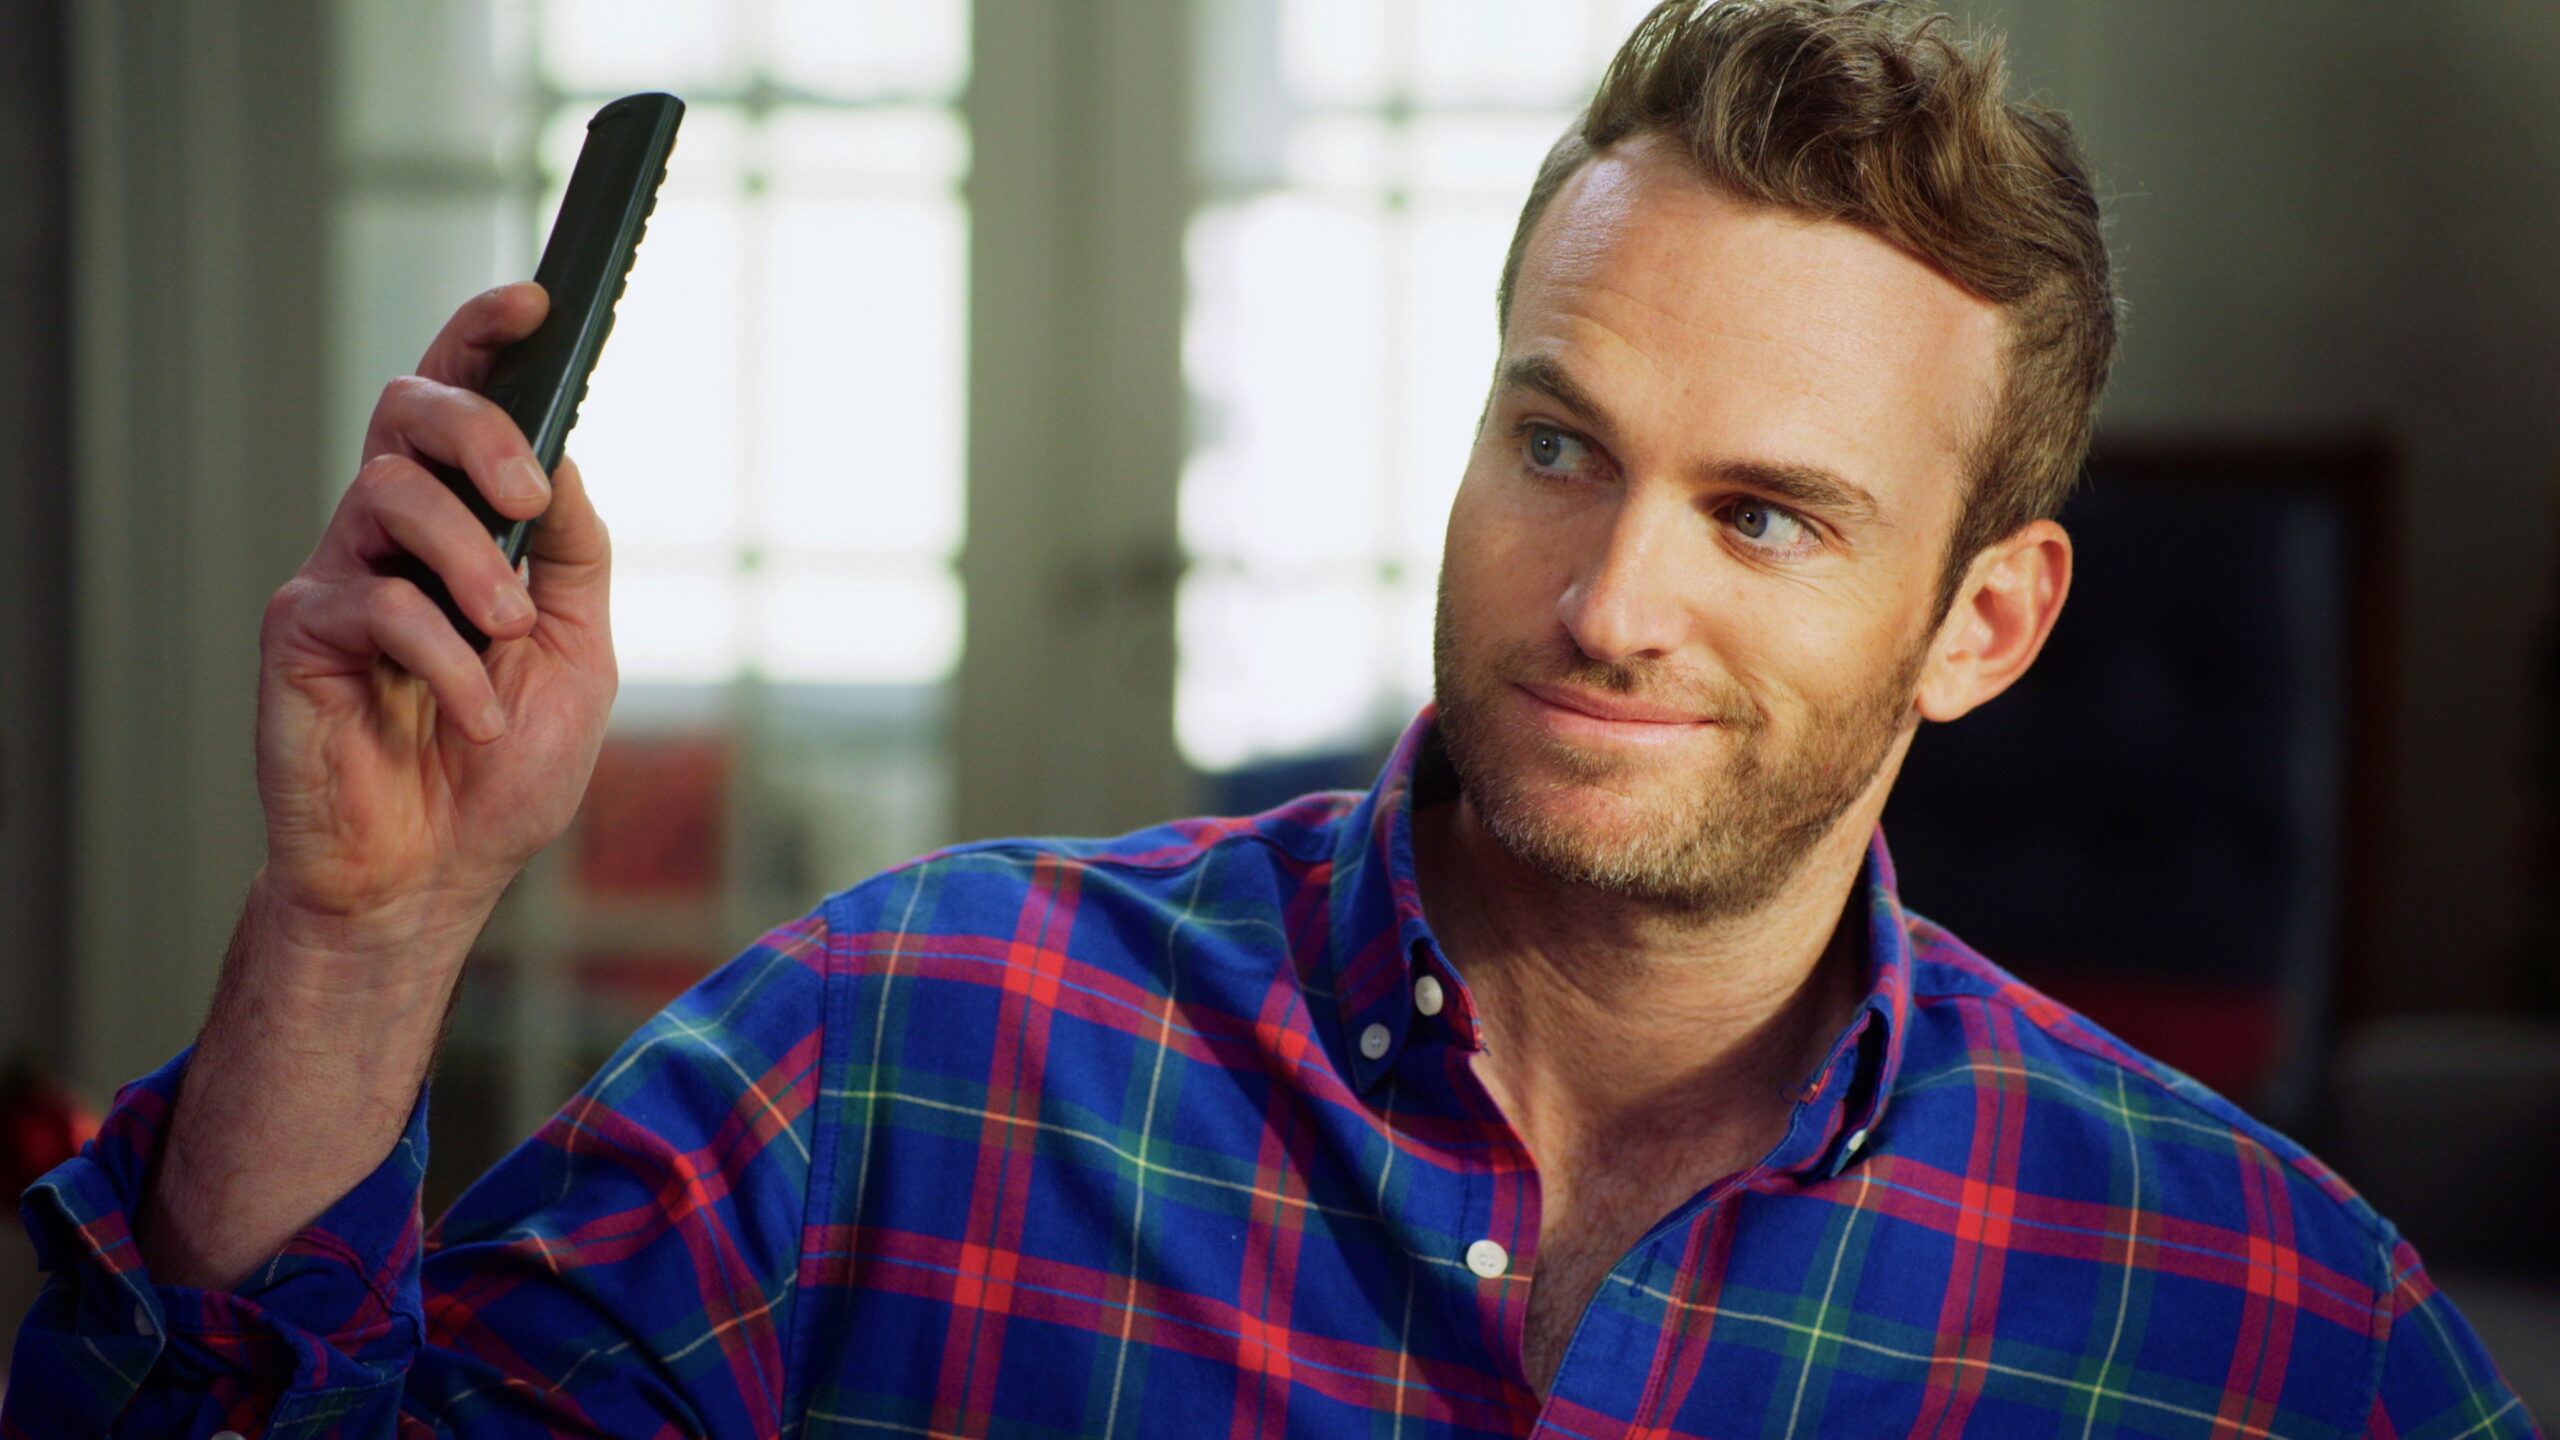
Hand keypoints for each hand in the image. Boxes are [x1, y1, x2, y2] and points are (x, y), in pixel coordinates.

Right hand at [254, 280, 615, 965]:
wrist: (434, 876)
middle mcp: (391, 537)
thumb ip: (577, 555)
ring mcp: (340, 577)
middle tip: (528, 497)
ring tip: (506, 634)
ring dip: (471, 564)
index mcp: (460, 528)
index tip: (535, 301)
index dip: (483, 337)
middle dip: (477, 432)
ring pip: (390, 496)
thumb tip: (568, 460)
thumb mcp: (580, 653)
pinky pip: (375, 602)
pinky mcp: (299, 635)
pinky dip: (445, 659)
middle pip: (407, 414)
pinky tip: (471, 714)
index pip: (456, 404)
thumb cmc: (500, 770)